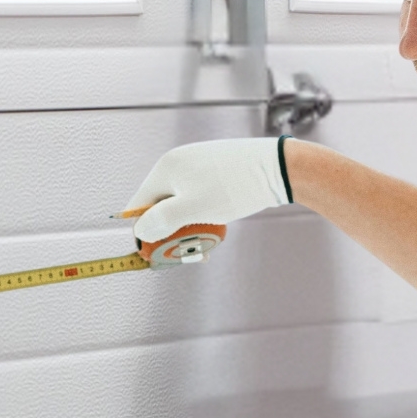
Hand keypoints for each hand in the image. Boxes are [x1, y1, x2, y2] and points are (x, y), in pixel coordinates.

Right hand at [122, 138, 291, 243]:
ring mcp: (196, 165)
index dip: (143, 233)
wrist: (278, 167)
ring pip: (180, 204)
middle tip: (188, 253)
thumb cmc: (236, 188)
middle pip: (159, 206)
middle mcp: (177, 163)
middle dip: (170, 233)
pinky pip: (196, 197)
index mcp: (165, 169)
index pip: (138, 206)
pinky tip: (217, 226)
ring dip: (188, 227)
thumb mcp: (195, 209)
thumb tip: (139, 231)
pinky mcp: (213, 170)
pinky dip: (201, 215)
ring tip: (207, 244)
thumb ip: (163, 220)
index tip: (157, 255)